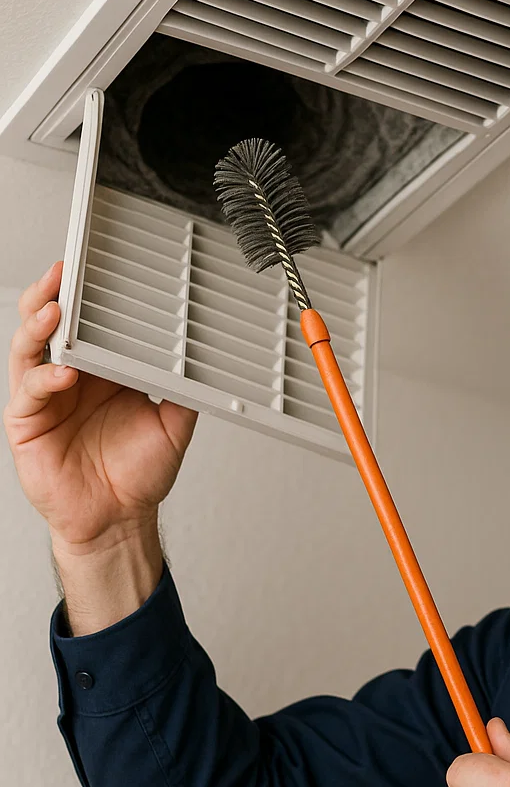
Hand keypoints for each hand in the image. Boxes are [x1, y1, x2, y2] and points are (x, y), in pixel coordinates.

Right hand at [4, 260, 198, 549]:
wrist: (119, 518)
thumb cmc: (139, 474)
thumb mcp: (173, 424)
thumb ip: (183, 391)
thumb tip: (204, 361)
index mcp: (103, 371)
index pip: (92, 324)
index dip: (91, 296)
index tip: (100, 268)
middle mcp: (71, 378)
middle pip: (51, 325)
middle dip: (54, 294)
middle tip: (65, 272)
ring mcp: (45, 397)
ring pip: (30, 349)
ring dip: (40, 326)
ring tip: (55, 310)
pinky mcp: (27, 423)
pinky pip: (30, 391)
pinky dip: (44, 378)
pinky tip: (63, 373)